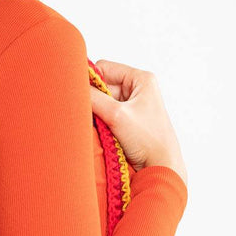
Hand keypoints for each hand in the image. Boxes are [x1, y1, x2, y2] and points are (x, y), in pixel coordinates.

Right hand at [88, 59, 187, 188]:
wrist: (161, 168)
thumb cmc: (150, 141)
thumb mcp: (117, 115)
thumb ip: (93, 98)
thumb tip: (73, 87)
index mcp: (141, 79)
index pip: (105, 68)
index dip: (90, 79)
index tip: (79, 92)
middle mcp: (137, 89)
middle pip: (103, 85)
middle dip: (94, 99)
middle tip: (89, 112)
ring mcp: (133, 105)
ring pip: (103, 101)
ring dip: (97, 113)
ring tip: (100, 125)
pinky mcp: (128, 121)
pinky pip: (106, 114)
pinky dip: (100, 122)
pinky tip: (102, 131)